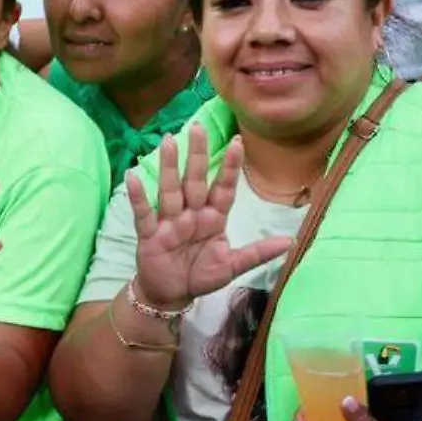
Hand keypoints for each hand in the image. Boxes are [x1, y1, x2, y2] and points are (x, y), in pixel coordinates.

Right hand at [126, 125, 292, 309]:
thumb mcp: (232, 266)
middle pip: (195, 180)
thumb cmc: (200, 276)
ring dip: (170, 166)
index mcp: (213, 218)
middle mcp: (192, 214)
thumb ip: (256, 253)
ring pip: (170, 190)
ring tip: (169, 141)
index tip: (238, 143)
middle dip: (198, 155)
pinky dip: (139, 196)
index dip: (230, 167)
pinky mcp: (150, 234)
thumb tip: (288, 243)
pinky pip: (144, 213)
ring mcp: (170, 222)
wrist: (171, 294)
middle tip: (198, 127)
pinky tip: (133, 176)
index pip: (224, 188)